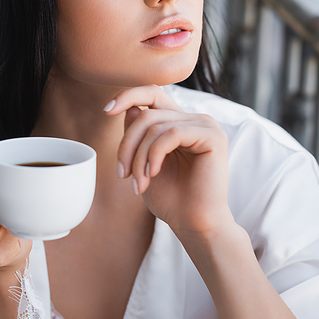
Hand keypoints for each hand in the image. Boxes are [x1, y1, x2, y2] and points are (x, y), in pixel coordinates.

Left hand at [105, 85, 234, 236]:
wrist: (194, 225)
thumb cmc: (171, 199)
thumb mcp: (144, 164)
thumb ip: (138, 136)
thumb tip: (129, 108)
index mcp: (180, 123)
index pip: (153, 93)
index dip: (128, 95)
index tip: (106, 111)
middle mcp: (195, 120)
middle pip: (147, 114)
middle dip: (127, 145)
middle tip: (122, 174)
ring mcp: (206, 126)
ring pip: (155, 126)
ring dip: (139, 157)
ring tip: (138, 184)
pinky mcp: (213, 137)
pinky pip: (172, 134)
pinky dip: (155, 155)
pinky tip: (152, 175)